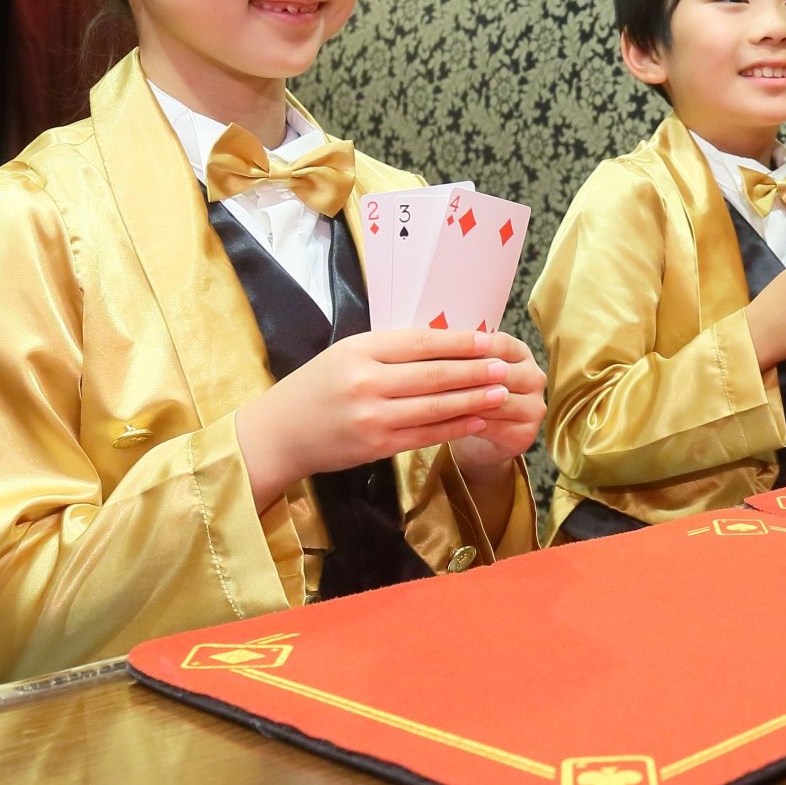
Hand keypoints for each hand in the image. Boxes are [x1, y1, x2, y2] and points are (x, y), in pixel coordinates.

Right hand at [237, 329, 516, 505]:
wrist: (279, 433)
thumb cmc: (315, 388)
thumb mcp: (345, 354)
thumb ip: (388, 350)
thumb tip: (444, 342)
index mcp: (359, 350)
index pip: (421, 342)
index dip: (460, 341)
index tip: (490, 339)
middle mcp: (367, 381)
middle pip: (434, 374)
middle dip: (476, 371)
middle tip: (506, 365)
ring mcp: (372, 416)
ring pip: (435, 406)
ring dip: (474, 399)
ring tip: (501, 392)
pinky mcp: (376, 446)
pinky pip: (425, 434)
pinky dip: (455, 427)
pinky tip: (477, 420)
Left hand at [446, 333, 546, 476]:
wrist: (476, 432)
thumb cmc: (468, 392)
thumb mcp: (465, 368)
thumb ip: (458, 352)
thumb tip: (434, 336)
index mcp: (521, 353)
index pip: (501, 344)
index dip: (473, 346)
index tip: (442, 347)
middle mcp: (534, 377)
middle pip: (502, 373)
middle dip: (467, 376)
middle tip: (434, 377)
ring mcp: (535, 407)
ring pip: (497, 401)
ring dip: (467, 400)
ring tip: (438, 399)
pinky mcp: (527, 434)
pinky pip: (496, 427)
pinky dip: (471, 424)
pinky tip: (449, 421)